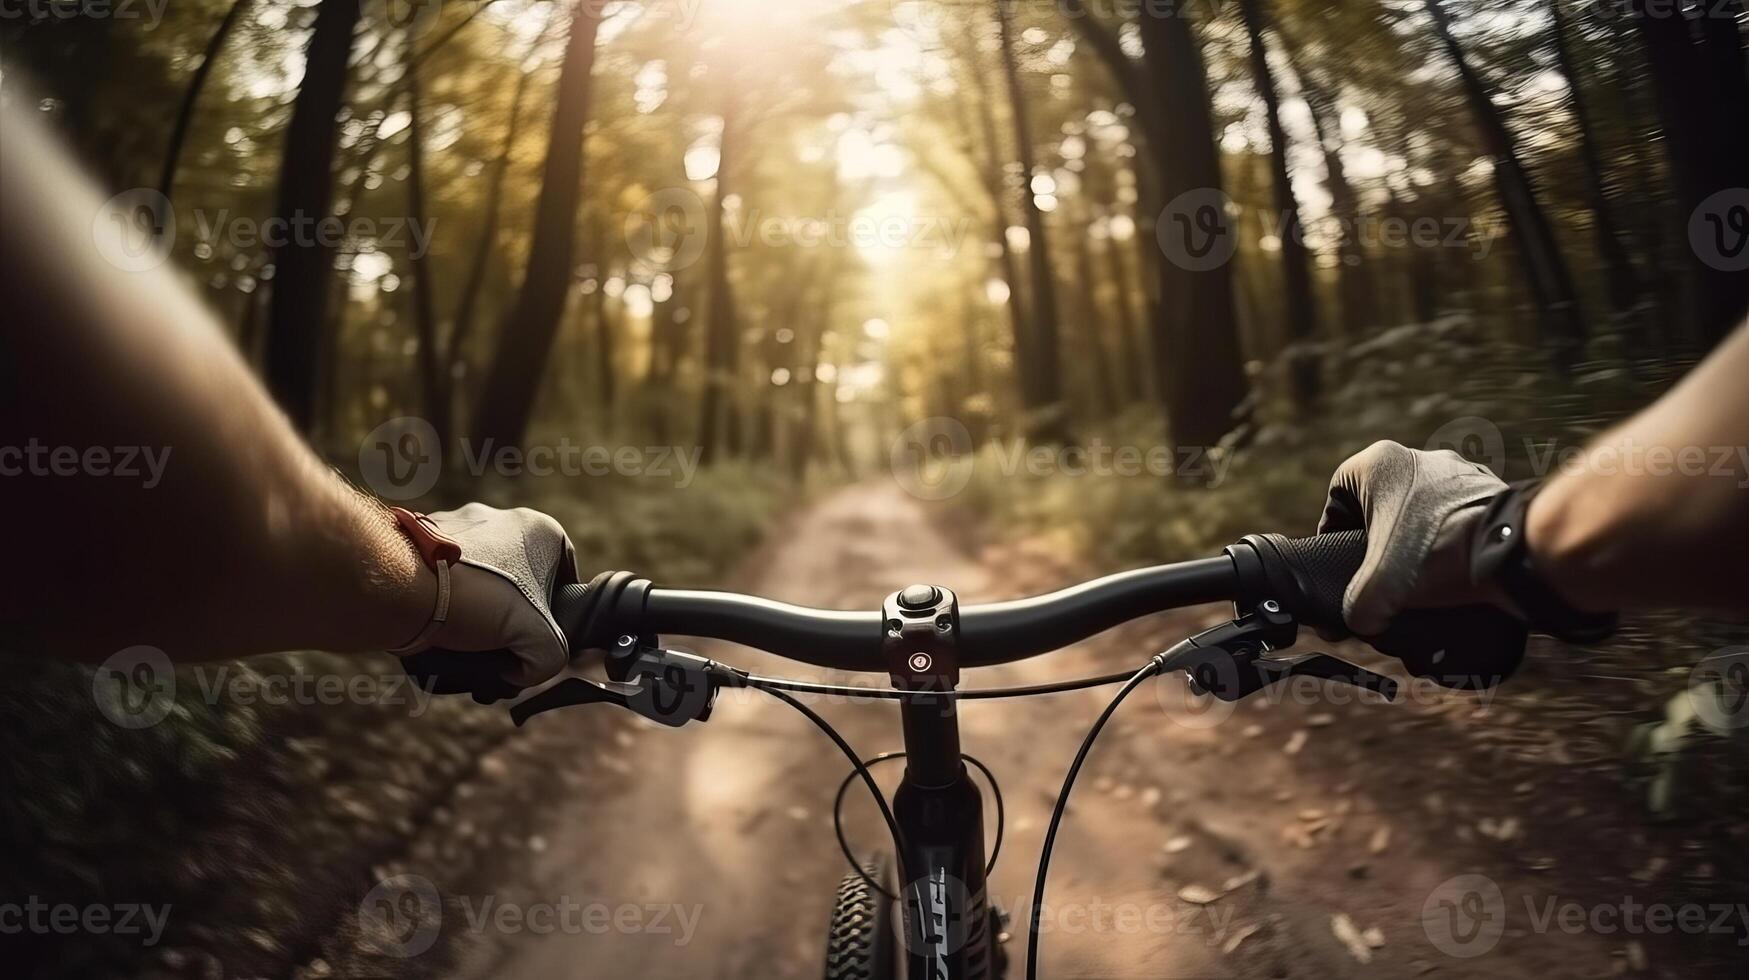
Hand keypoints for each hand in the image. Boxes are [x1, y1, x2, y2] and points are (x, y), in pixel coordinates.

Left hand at [401, 503, 580, 690]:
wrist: (397, 587)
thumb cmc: (474, 603)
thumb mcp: (539, 642)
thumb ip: (549, 658)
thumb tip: (521, 670)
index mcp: (538, 530)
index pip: (564, 577)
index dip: (554, 614)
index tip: (534, 639)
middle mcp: (500, 517)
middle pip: (517, 580)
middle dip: (508, 617)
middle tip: (494, 651)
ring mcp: (456, 523)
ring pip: (477, 577)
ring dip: (474, 610)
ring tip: (459, 645)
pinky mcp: (419, 535)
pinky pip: (442, 573)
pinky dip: (441, 598)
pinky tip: (432, 627)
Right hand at [1316, 440, 1507, 635]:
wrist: (1515, 550)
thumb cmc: (1437, 555)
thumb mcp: (1380, 589)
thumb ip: (1355, 606)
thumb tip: (1358, 621)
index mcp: (1379, 462)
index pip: (1337, 496)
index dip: (1335, 532)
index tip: (1347, 562)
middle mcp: (1417, 455)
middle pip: (1379, 502)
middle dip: (1378, 538)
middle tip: (1382, 573)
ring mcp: (1458, 469)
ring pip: (1418, 507)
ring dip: (1414, 537)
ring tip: (1420, 575)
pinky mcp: (1489, 487)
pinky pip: (1454, 513)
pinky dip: (1449, 537)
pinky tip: (1452, 567)